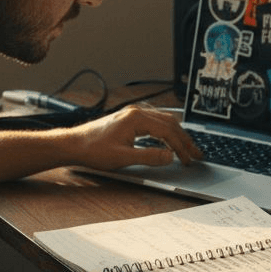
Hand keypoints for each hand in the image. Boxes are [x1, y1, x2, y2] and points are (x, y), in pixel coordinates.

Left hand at [67, 104, 202, 169]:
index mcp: (137, 118)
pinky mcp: (128, 119)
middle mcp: (137, 112)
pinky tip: (168, 140)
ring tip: (187, 148)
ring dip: (177, 134)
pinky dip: (166, 131)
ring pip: (163, 120)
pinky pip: (155, 121)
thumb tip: (170, 156)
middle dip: (185, 140)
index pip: (168, 131)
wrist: (74, 144)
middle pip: (169, 123)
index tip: (189, 159)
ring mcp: (133, 114)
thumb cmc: (94, 150)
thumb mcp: (123, 157)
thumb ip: (149, 156)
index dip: (181, 147)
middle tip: (197, 154)